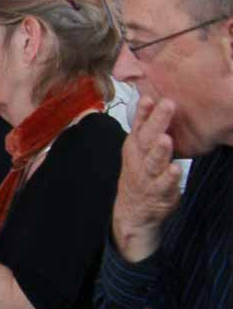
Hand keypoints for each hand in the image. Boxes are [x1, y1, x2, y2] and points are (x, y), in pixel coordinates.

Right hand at [112, 95, 182, 262]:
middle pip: (146, 138)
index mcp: (134, 146)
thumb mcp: (137, 148)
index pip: (138, 125)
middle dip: (156, 121)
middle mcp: (139, 160)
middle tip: (167, 105)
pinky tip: (176, 169)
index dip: (143, 112)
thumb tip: (152, 97)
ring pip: (153, 162)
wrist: (132, 211)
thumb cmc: (139, 174)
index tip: (149, 97)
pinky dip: (170, 177)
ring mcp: (148, 177)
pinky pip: (164, 184)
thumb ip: (145, 126)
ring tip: (166, 139)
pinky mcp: (159, 192)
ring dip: (159, 150)